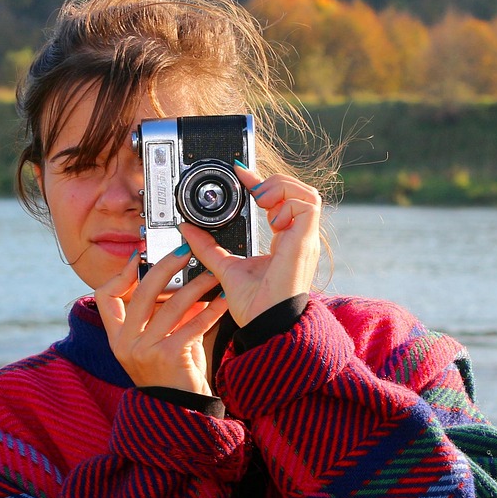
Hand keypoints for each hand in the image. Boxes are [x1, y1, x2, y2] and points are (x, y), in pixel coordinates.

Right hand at [93, 247, 230, 394]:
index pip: (105, 296)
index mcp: (117, 337)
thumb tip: (179, 280)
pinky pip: (192, 324)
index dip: (121, 273)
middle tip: (184, 252)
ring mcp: (144, 351)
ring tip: (212, 275)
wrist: (181, 412)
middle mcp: (125, 343)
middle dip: (165, 266)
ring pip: (170, 305)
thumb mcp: (158, 341)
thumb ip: (162, 314)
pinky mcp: (168, 357)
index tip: (140, 256)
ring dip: (196, 286)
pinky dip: (211, 310)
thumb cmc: (172, 374)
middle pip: (141, 292)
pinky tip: (223, 300)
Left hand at [179, 163, 321, 327]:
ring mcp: (305, 240)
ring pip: (308, 195)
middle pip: (300, 193)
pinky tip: (270, 217)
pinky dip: (287, 203)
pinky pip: (308, 206)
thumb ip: (208, 247)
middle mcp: (298, 239)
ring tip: (261, 200)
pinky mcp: (305, 242)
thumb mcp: (225, 267)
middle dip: (275, 182)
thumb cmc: (254, 305)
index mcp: (285, 243)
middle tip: (251, 189)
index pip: (282, 202)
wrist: (264, 324)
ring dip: (282, 189)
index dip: (263, 182)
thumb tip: (188, 229)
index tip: (240, 173)